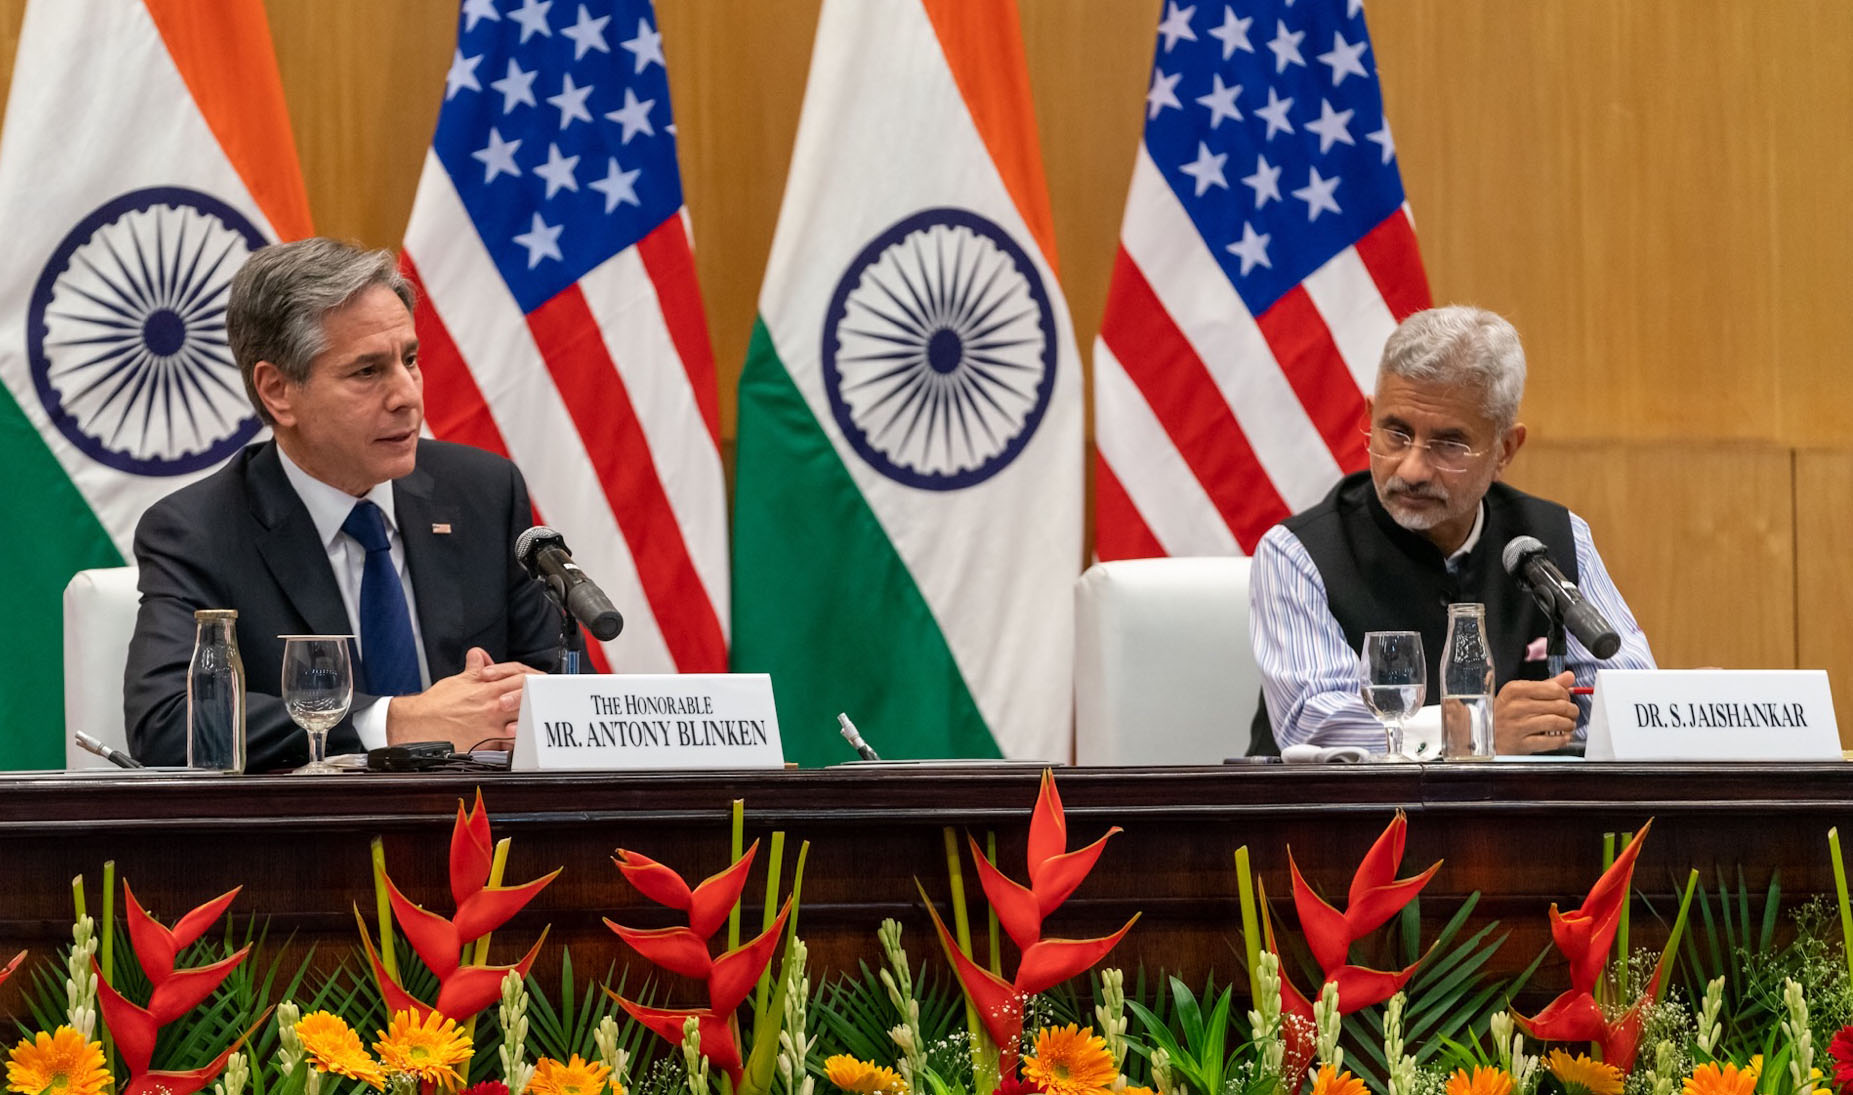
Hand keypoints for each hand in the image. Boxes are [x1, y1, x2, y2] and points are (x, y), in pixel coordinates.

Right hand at [385, 647, 542, 751]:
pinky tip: (530, 742)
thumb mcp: (457, 680)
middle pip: (528, 697)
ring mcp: (491, 726)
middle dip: (542, 697)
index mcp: (487, 688)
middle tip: (553, 699)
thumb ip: (474, 668)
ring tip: (548, 719)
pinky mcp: (486, 744)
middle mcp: (492, 706)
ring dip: (536, 719)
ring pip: (524, 721)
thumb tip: (479, 655)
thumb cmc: (435, 705)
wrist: (416, 725)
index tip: (543, 682)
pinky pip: (511, 745)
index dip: (535, 678)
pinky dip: (522, 743)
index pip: (520, 677)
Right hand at [1494, 671, 1579, 753]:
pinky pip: (1550, 741)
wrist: (1485, 734)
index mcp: (1515, 690)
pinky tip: (1563, 736)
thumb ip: (1546, 685)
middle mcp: (1516, 707)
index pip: (1553, 689)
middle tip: (1572, 713)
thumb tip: (1569, 676)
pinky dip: (1562, 739)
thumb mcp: (1520, 694)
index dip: (1565, 695)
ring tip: (1569, 724)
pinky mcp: (1521, 743)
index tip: (1566, 699)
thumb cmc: (1505, 712)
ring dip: (1569, 724)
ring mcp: (1518, 726)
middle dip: (1571, 710)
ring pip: (1557, 722)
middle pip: (1558, 706)